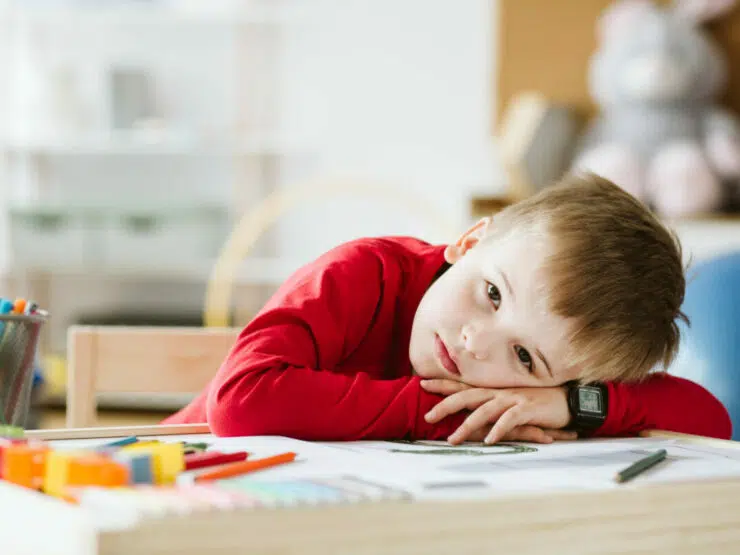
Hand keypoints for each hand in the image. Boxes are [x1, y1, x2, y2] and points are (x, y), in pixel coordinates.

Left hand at [421, 379, 573, 444]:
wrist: (567, 401)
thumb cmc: (536, 404)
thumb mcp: (510, 405)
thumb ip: (491, 409)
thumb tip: (470, 420)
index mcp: (493, 391)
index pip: (463, 385)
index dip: (443, 384)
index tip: (422, 383)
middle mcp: (499, 393)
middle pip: (467, 396)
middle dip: (446, 405)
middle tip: (428, 416)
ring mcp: (512, 400)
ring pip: (484, 411)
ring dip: (467, 426)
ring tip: (452, 440)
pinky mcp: (527, 410)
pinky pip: (510, 420)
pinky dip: (498, 430)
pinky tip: (489, 440)